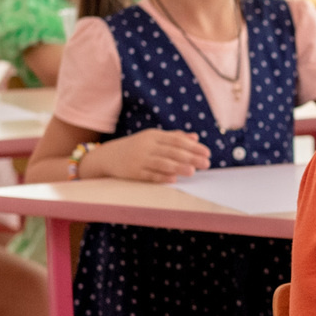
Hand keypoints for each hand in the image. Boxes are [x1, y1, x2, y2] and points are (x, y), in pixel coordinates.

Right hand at [88, 128, 211, 182]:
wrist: (108, 156)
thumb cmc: (137, 147)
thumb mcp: (153, 139)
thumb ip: (174, 137)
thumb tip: (195, 137)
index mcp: (153, 136)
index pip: (176, 140)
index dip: (193, 146)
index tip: (207, 152)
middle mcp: (146, 146)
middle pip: (172, 151)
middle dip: (191, 157)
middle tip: (206, 164)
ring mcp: (139, 159)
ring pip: (162, 163)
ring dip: (178, 167)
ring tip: (193, 172)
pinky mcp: (133, 172)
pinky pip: (149, 175)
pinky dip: (161, 177)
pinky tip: (173, 179)